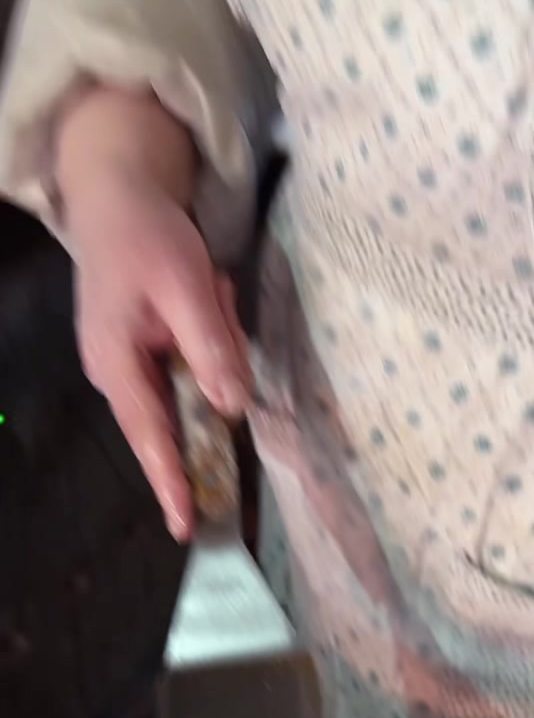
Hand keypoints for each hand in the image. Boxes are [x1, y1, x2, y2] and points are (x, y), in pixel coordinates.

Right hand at [57, 88, 250, 538]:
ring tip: (207, 284)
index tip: (186, 525)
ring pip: (195, 385)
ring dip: (213, 335)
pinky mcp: (147, 354)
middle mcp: (116, 375)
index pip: (150, 437)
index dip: (171, 481)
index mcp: (116, 363)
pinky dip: (208, 332)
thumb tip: (233, 407)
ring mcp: (130, 366)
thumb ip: (211, 347)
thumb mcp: (187, 284)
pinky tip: (205, 292)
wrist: (118, 192)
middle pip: (184, 407)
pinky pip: (193, 366)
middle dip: (213, 355)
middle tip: (212, 291)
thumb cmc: (147, 234)